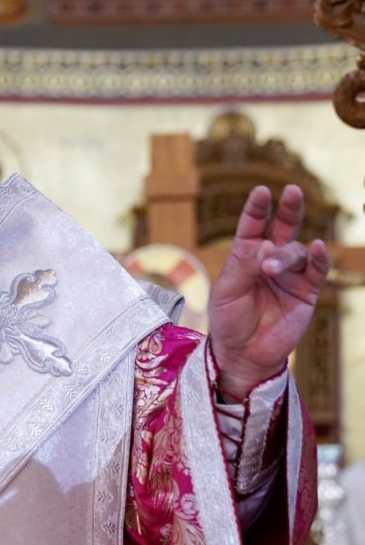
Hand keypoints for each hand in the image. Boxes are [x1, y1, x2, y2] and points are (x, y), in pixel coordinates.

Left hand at [208, 184, 330, 398]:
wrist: (242, 354)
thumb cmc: (228, 320)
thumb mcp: (226, 291)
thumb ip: (245, 267)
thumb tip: (267, 245)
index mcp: (245, 256)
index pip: (252, 226)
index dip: (257, 209)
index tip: (262, 190)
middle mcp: (269, 261)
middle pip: (283, 228)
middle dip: (288, 209)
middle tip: (292, 190)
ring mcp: (290, 276)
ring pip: (296, 252)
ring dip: (285, 255)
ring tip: (271, 268)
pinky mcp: (306, 292)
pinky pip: (317, 272)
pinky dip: (319, 259)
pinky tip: (318, 247)